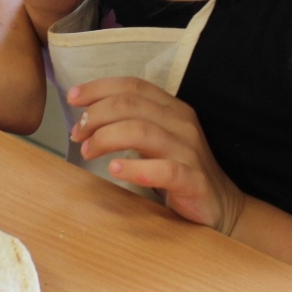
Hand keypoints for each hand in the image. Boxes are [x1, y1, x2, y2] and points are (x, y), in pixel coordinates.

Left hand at [68, 77, 246, 233]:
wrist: (219, 206)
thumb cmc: (176, 170)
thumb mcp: (152, 140)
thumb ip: (127, 123)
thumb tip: (84, 117)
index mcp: (171, 108)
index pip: (133, 85)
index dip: (99, 88)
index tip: (72, 97)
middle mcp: (181, 123)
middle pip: (131, 105)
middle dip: (96, 115)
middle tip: (77, 133)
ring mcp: (189, 151)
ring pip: (143, 131)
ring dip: (107, 138)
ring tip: (87, 151)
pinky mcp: (194, 180)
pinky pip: (165, 170)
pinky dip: (136, 168)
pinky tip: (114, 170)